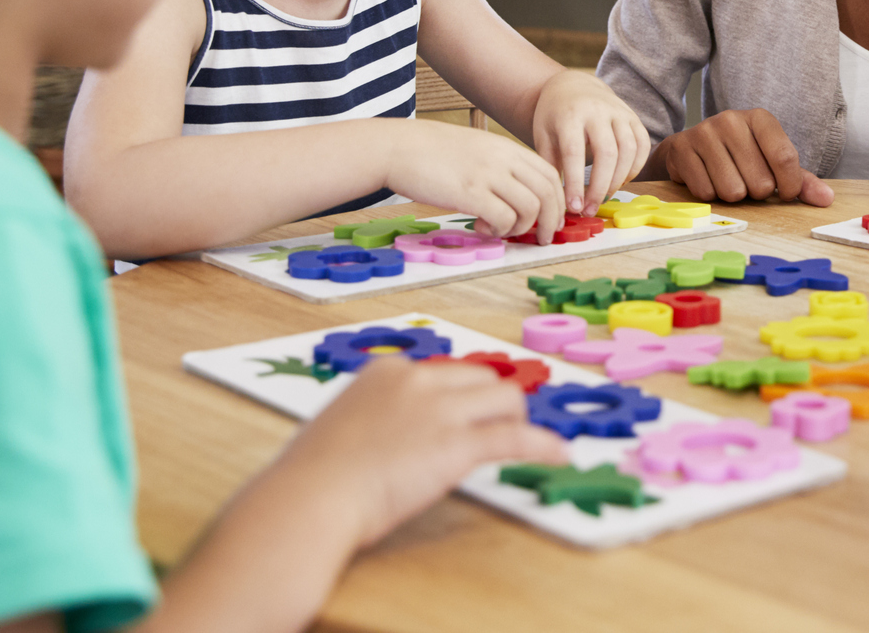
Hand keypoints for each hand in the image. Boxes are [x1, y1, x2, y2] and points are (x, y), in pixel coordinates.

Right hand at [271, 355, 568, 549]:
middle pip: (480, 377)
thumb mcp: (343, 428)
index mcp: (386, 371)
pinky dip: (542, 445)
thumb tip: (392, 435)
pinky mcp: (459, 444)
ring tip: (525, 439)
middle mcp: (418, 380)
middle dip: (491, 402)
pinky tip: (557, 454)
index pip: (443, 371)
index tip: (467, 409)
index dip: (460, 394)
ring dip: (517, 419)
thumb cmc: (312, 476)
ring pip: (505, 398)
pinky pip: (515, 438)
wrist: (310, 497)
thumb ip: (375, 419)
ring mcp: (441, 409)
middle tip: (498, 425)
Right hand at [386, 127, 564, 240]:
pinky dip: (500, 230)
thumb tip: (514, 194)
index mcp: (506, 148)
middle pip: (548, 192)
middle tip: (541, 237)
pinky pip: (504, 218)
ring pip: (531, 207)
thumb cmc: (431, 152)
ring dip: (522, 227)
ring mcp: (488, 174)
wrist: (397, 147)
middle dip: (550, 220)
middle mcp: (503, 159)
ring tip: (503, 231)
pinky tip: (484, 228)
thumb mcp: (475, 149)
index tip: (551, 218)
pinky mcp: (469, 192)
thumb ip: (498, 166)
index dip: (557, 200)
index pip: (549, 173)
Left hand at [531, 71, 650, 215]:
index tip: (573, 207)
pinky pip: (642, 145)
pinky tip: (620, 182)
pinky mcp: (633, 116)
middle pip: (606, 153)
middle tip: (589, 210)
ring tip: (603, 198)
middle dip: (600, 187)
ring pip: (628, 150)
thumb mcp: (543, 136)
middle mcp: (597, 110)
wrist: (573, 85)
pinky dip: (635, 168)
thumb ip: (550, 165)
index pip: (574, 152)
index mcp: (570, 114)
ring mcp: (619, 111)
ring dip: (618, 180)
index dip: (575, 183)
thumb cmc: (554, 116)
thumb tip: (555, 203)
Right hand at [653, 108, 833, 205]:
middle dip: (756, 192)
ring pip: (732, 191)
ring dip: (733, 196)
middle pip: (760, 181)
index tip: (785, 193)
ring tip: (727, 180)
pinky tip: (707, 179)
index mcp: (760, 118)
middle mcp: (732, 119)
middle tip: (747, 180)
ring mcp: (704, 132)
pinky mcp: (682, 149)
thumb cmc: (739, 157)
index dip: (790, 186)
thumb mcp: (771, 163)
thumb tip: (827, 199)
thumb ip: (801, 180)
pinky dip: (710, 195)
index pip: (785, 158)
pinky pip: (706, 193)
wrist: (690, 149)